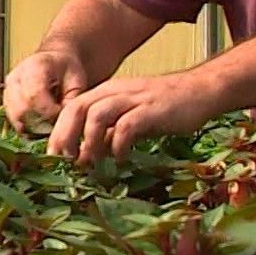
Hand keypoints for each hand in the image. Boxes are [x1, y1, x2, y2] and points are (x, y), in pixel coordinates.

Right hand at [2, 48, 88, 133]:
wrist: (55, 64)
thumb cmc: (67, 71)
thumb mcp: (77, 82)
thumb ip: (70, 102)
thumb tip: (62, 124)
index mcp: (34, 67)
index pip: (33, 96)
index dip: (48, 112)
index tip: (61, 115)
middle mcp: (16, 78)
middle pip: (21, 110)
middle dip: (41, 123)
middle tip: (56, 122)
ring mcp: (8, 91)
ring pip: (16, 120)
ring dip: (34, 128)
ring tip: (50, 123)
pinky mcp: (7, 104)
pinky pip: (14, 123)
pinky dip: (29, 129)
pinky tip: (41, 125)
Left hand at [48, 73, 218, 163]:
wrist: (200, 91)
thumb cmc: (165, 108)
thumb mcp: (131, 117)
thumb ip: (109, 132)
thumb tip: (89, 156)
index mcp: (107, 92)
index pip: (71, 108)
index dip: (58, 132)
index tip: (54, 158)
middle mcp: (115, 92)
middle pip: (77, 109)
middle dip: (65, 137)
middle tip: (64, 163)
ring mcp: (133, 99)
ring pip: (96, 115)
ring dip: (89, 142)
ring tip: (91, 163)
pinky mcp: (152, 110)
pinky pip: (127, 126)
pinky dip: (119, 145)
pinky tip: (121, 159)